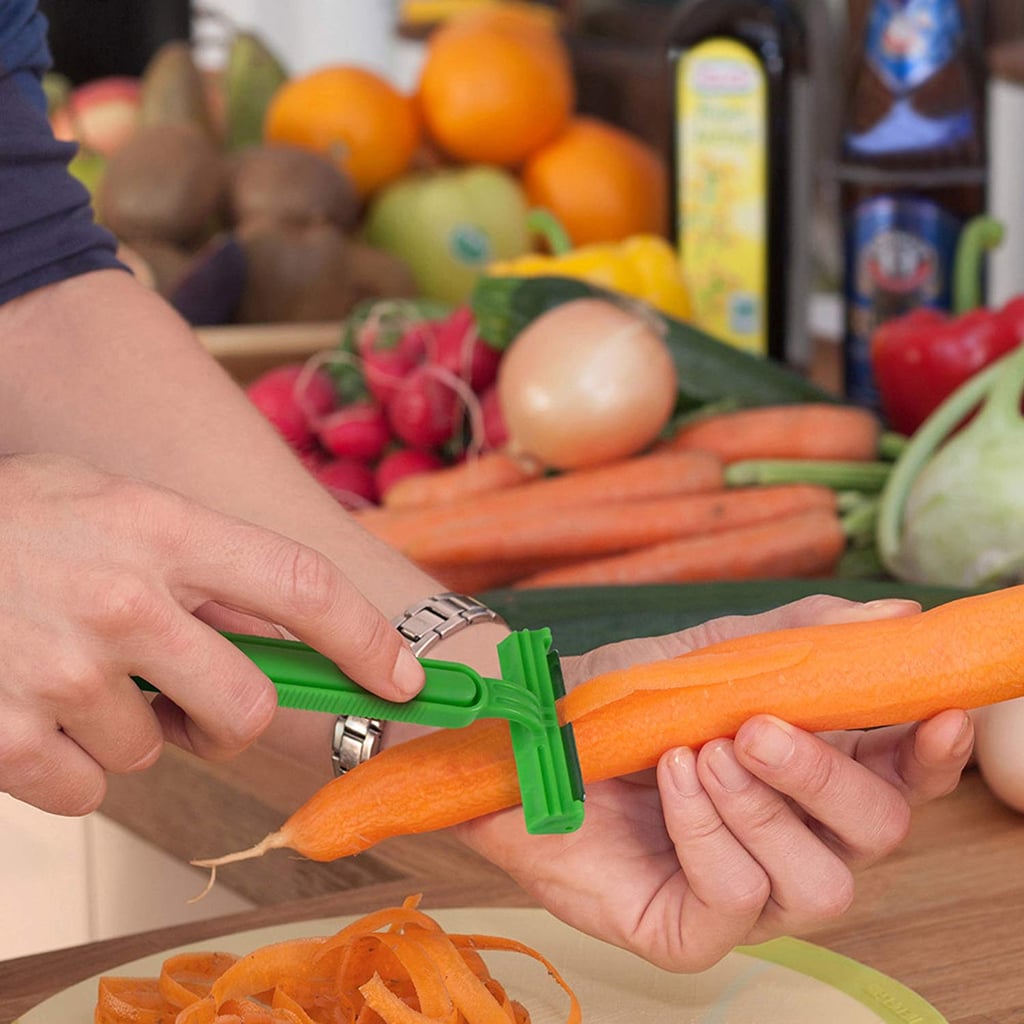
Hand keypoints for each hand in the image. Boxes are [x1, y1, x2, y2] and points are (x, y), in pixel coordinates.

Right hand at [0, 454, 422, 815]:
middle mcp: (122, 599)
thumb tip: (281, 633)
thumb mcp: (119, 506)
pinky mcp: (7, 736)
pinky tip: (38, 707)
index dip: (368, 641)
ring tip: (79, 672)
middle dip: (233, 717)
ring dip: (134, 729)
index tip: (405, 680)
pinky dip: (73, 763)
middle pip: (249, 708)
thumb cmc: (22, 521)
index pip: (301, 587)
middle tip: (195, 695)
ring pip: (159, 754)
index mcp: (163, 529)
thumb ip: (202, 563)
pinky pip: (90, 791)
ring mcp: (61, 671)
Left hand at [457, 595, 972, 971]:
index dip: (931, 755)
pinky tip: (669, 780)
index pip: (901, 780)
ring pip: (821, 884)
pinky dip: (705, 829)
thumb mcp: (706, 656)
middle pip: (879, 835)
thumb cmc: (616, 700)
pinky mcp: (689, 934)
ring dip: (760, 806)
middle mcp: (793, 842)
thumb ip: (795, 640)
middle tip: (758, 728)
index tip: (938, 712)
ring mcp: (746, 896)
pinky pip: (736, 899)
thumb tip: (895, 612)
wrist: (523, 732)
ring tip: (697, 751)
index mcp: (808, 778)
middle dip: (825, 776)